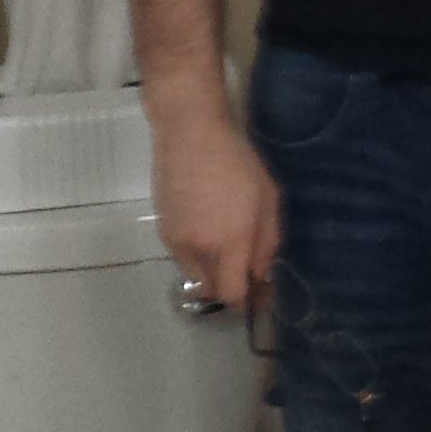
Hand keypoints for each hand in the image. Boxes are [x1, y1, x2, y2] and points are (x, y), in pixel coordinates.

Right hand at [149, 98, 281, 314]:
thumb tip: (260, 276)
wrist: (190, 131)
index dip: (248, 300)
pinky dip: (197, 252)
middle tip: (246, 264)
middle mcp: (199, 250)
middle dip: (230, 284)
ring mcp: (176, 241)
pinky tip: (207, 223)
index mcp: (230, 242)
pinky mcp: (162, 230)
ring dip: (213, 268)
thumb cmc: (238, 160)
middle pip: (213, 290)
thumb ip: (267, 243)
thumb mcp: (268, 199)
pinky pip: (183, 255)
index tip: (260, 290)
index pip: (233, 295)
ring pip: (196, 274)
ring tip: (225, 238)